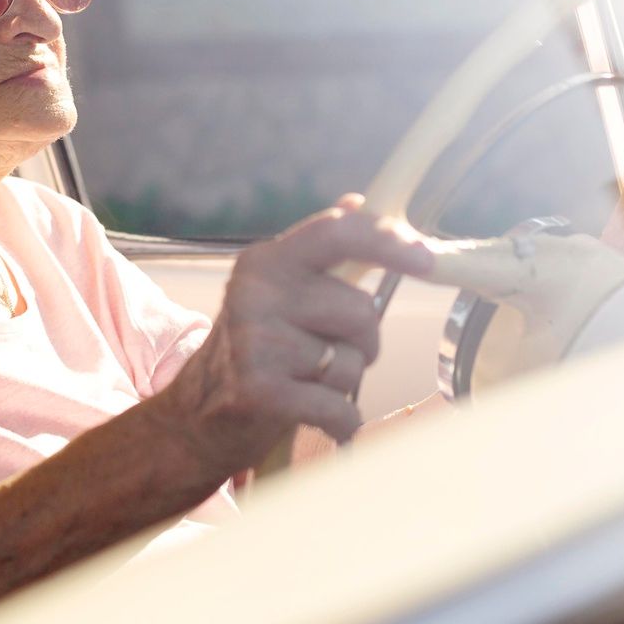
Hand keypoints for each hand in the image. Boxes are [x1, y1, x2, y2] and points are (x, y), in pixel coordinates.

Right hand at [152, 194, 435, 476]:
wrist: (198, 414)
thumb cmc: (256, 348)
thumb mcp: (281, 291)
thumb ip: (323, 251)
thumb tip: (360, 201)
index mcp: (265, 262)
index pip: (335, 233)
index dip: (387, 241)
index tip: (426, 259)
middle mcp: (256, 294)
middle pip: (362, 310)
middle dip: (363, 341)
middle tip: (327, 353)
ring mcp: (255, 342)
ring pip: (353, 363)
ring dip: (344, 383)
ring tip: (307, 383)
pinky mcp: (260, 391)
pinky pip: (339, 407)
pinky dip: (341, 422)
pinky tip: (319, 418)